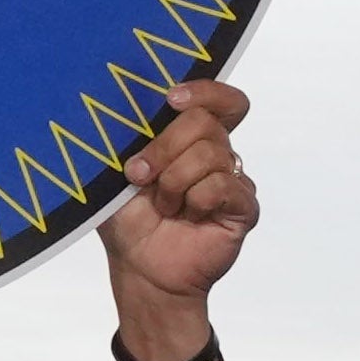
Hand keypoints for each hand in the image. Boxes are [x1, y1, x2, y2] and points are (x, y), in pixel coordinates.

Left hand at [96, 74, 253, 360]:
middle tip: (138, 175)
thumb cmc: (128, 219)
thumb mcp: (117, 170)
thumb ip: (129, 134)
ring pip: (210, 155)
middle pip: (206, 123)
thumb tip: (120, 100)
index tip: (169, 100)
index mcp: (190, 138)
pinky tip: (187, 216)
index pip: (220, 100)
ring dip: (174, 182)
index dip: (204, 91)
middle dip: (165, 148)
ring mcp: (232, 180)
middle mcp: (216, 154)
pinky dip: (196, 200)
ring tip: (163, 205)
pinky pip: (224, 186)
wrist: (141, 269)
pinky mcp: (242, 208)